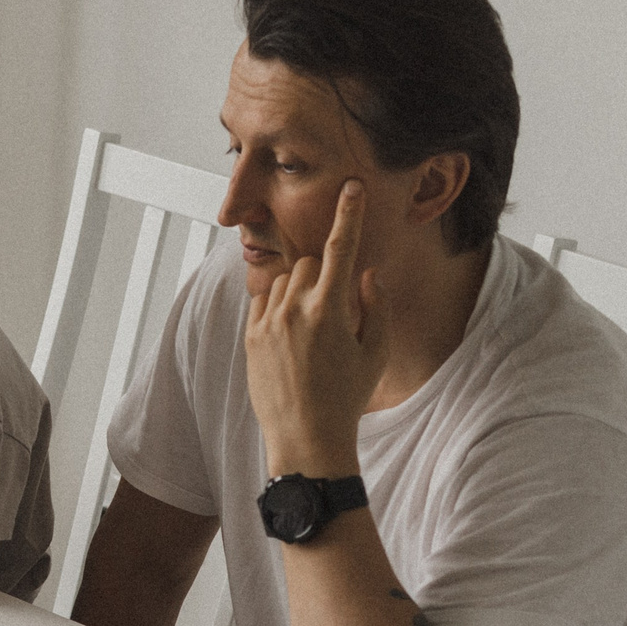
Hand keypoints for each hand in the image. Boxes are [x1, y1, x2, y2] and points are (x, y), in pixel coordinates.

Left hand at [243, 178, 386, 474]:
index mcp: (331, 311)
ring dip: (299, 290)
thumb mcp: (376, 352)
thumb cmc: (347, 397)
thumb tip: (367, 273)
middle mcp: (295, 311)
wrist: (306, 438)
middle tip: (333, 310)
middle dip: (322, 275)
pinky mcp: (250, 337)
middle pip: (307, 263)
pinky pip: (263, 299)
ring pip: (283, 279)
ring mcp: (268, 323)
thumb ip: (376, 306)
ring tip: (311, 329)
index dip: (348, 214)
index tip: (351, 187)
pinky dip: (278, 305)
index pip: (341, 249)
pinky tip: (291, 335)